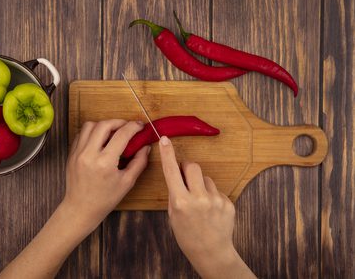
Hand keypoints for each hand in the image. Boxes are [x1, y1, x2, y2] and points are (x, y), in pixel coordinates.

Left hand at [0, 119, 149, 278]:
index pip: (121, 135)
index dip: (133, 127)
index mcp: (104, 163)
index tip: (140, 126)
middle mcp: (89, 154)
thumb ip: (139, 162)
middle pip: (104, 125)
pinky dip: (92, 131)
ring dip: (104, 125)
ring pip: (90, 125)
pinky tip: (101, 139)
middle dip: (119, 122)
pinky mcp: (71, 153)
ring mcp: (78, 153)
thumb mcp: (127, 182)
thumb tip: (146, 146)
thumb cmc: (105, 199)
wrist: (81, 208)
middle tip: (127, 127)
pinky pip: (82, 134)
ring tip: (113, 132)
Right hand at [158, 136, 254, 278]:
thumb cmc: (187, 235)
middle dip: (187, 168)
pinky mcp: (227, 202)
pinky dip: (212, 195)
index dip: (167, 154)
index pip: (171, 171)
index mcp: (180, 202)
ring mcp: (215, 200)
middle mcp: (198, 198)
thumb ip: (175, 193)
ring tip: (201, 202)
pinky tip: (211, 210)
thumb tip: (177, 174)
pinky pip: (216, 189)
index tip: (165, 140)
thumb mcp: (173, 215)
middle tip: (185, 177)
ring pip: (206, 178)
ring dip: (201, 184)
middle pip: (193, 166)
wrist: (211, 252)